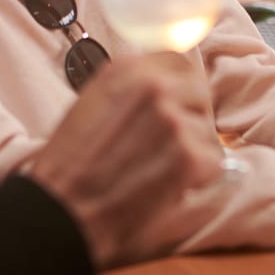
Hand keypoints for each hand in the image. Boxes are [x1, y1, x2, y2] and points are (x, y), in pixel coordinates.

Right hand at [30, 53, 223, 268]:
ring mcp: (173, 119)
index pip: (177, 62)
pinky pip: (214, 160)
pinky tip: (168, 186)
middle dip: (190, 117)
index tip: (174, 108)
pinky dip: (198, 178)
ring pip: (207, 129)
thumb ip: (129, 90)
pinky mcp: (188, 156)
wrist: (60, 211)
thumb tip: (164, 87)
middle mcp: (152, 86)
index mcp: (125, 70)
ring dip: (193, 150)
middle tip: (169, 146)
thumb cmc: (67, 167)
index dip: (178, 89)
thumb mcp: (91, 105)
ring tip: (159, 170)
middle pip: (199, 91)